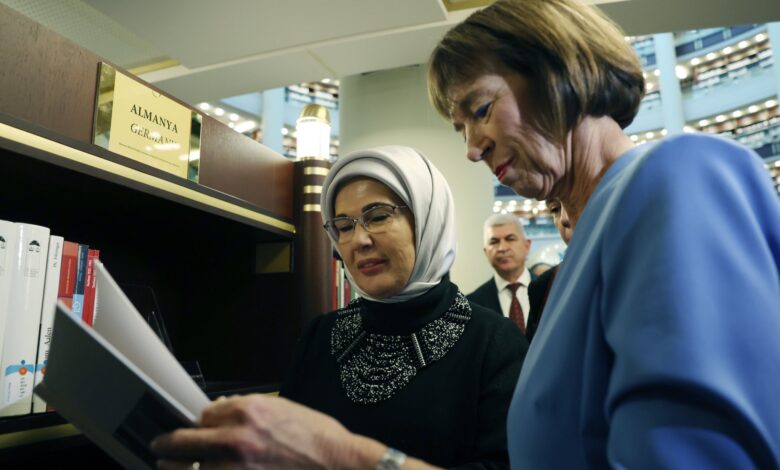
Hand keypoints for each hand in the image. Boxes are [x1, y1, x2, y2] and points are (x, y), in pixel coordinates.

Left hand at [151, 394, 369, 468]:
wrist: (339, 464)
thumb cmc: (317, 437)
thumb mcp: (281, 408)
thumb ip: (246, 410)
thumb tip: (218, 414)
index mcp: (248, 411)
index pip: (201, 415)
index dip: (196, 423)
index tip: (187, 428)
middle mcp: (236, 438)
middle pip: (181, 442)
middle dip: (167, 445)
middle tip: (159, 447)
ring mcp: (235, 468)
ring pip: (190, 469)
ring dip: (182, 468)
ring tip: (171, 465)